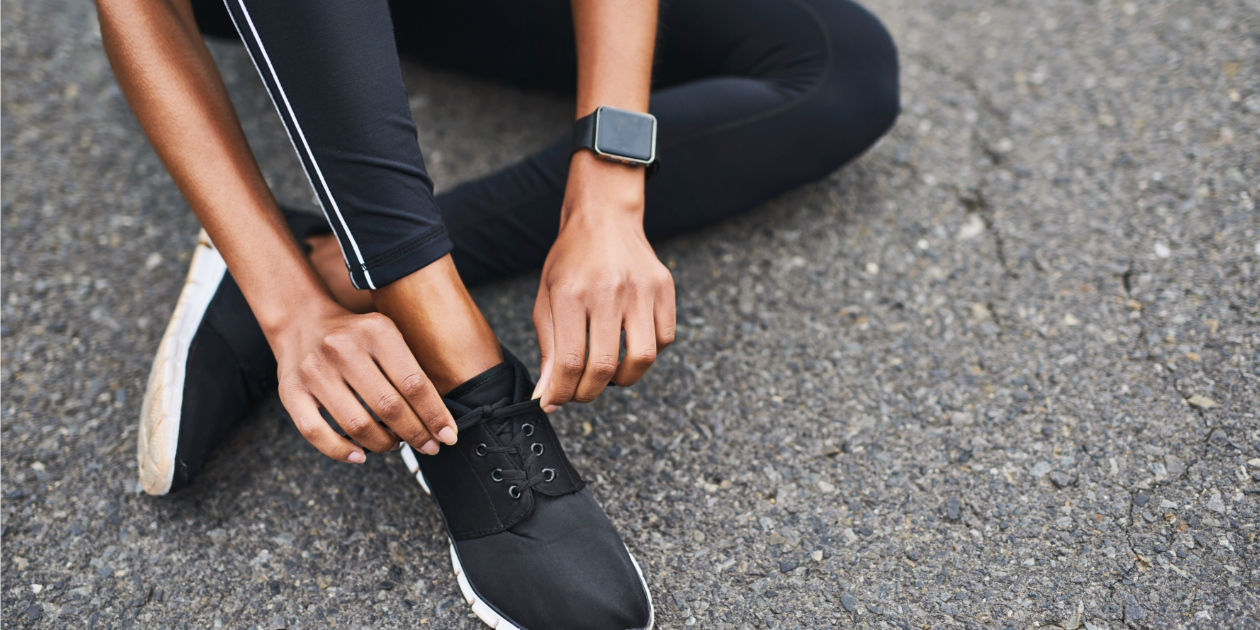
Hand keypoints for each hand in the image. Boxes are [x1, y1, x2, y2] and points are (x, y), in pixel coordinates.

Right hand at [271, 302, 456, 462]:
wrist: (301, 320)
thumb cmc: (355, 336)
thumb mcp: (386, 334)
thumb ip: (410, 368)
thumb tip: (439, 419)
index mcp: (375, 331)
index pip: (414, 383)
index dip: (434, 415)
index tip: (448, 435)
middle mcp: (343, 348)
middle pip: (389, 407)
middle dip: (415, 433)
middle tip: (428, 446)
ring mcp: (314, 371)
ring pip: (357, 425)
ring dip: (383, 443)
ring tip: (395, 443)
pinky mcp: (290, 390)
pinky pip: (316, 433)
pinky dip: (341, 451)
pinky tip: (360, 455)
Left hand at [532, 152, 675, 410]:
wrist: (604, 218)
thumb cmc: (570, 261)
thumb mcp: (547, 299)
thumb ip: (548, 348)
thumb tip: (548, 395)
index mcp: (571, 293)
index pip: (570, 361)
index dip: (562, 392)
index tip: (555, 402)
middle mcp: (608, 290)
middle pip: (603, 365)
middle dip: (588, 393)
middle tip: (579, 394)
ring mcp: (641, 288)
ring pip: (642, 358)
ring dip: (622, 379)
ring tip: (608, 376)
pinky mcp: (664, 287)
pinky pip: (663, 338)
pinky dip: (647, 353)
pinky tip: (629, 346)